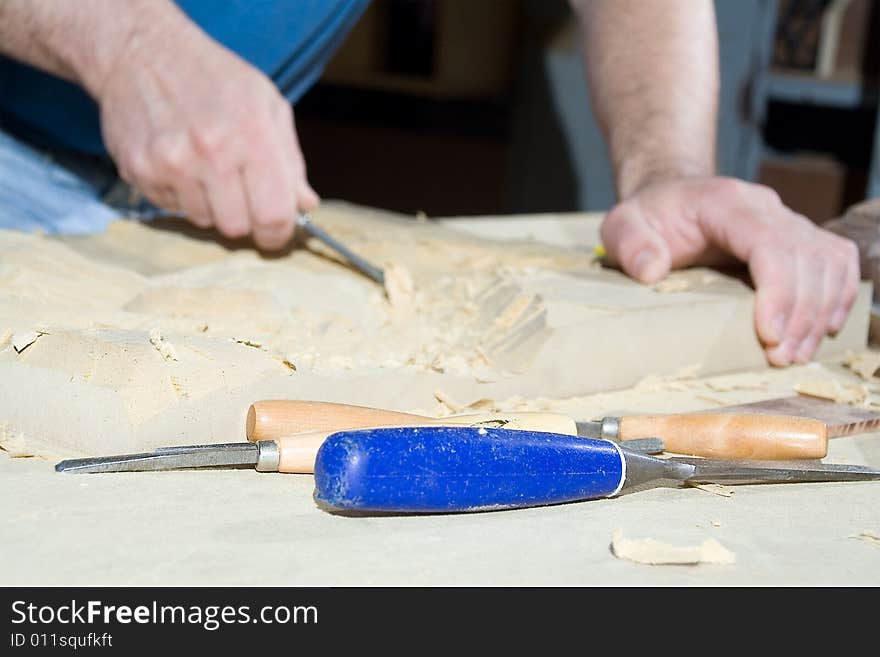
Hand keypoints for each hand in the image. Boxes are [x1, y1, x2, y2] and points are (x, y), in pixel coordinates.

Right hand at [95, 16, 317, 249]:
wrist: (143, 50)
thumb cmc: (214, 76)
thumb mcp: (267, 104)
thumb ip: (290, 160)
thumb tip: (305, 204)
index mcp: (252, 137)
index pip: (273, 215)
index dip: (278, 234)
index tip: (276, 233)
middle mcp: (211, 154)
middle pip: (236, 227)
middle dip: (244, 218)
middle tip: (240, 194)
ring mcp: (171, 164)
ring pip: (202, 220)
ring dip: (210, 204)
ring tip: (206, 168)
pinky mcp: (139, 170)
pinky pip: (171, 207)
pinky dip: (180, 194)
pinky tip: (180, 162)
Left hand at [600, 176, 859, 365]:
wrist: (671, 196)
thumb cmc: (649, 216)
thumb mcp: (622, 225)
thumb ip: (629, 244)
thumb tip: (652, 271)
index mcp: (725, 203)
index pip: (769, 242)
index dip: (778, 289)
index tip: (770, 334)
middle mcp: (765, 207)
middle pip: (806, 256)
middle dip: (800, 313)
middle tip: (781, 357)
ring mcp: (786, 219)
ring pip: (828, 261)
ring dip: (819, 311)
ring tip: (796, 354)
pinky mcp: (797, 236)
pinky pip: (836, 261)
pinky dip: (836, 295)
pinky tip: (823, 329)